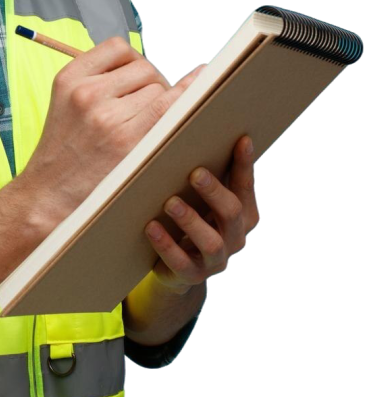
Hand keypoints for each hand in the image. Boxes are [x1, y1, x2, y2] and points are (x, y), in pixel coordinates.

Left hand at [144, 135, 260, 292]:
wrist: (177, 266)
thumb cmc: (190, 215)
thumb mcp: (199, 194)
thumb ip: (205, 169)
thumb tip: (190, 120)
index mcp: (243, 213)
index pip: (245, 186)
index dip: (245, 165)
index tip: (241, 139)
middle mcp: (235, 237)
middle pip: (232, 213)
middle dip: (214, 191)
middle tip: (194, 172)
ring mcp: (216, 260)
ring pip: (210, 242)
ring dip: (190, 221)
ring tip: (170, 202)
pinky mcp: (192, 276)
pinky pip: (181, 263)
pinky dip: (166, 245)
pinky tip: (151, 227)